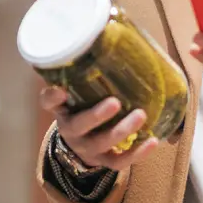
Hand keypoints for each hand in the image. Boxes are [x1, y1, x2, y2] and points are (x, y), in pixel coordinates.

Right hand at [39, 87, 157, 170]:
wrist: (84, 145)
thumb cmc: (87, 109)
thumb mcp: (81, 94)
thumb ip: (88, 76)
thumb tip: (111, 41)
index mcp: (64, 110)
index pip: (49, 102)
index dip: (52, 97)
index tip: (60, 90)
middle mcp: (72, 131)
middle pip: (79, 125)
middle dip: (96, 115)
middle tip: (115, 102)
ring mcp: (88, 148)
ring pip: (102, 143)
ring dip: (122, 130)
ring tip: (140, 115)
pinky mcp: (105, 160)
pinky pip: (119, 161)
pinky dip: (137, 153)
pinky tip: (153, 141)